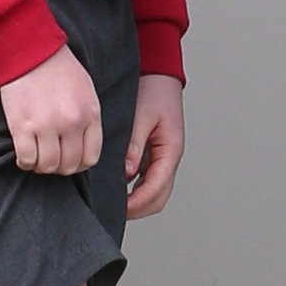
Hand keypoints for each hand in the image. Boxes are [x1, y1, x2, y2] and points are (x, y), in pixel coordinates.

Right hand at [0, 44, 101, 176]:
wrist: (31, 50)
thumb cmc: (59, 69)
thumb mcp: (86, 91)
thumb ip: (88, 118)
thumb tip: (84, 144)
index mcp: (90, 115)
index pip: (91, 157)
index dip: (79, 164)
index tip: (69, 160)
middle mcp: (71, 124)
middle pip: (69, 165)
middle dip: (59, 167)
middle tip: (50, 159)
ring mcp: (46, 126)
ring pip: (47, 166)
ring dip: (41, 167)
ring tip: (36, 158)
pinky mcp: (22, 126)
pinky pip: (26, 159)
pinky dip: (25, 162)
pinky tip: (23, 156)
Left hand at [125, 74, 186, 216]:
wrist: (158, 73)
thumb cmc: (153, 89)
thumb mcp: (140, 116)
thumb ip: (133, 145)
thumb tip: (126, 172)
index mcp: (171, 150)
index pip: (156, 188)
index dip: (137, 203)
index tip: (119, 209)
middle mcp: (170, 157)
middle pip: (158, 197)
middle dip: (138, 209)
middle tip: (114, 212)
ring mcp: (163, 157)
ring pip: (155, 191)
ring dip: (138, 201)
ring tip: (114, 202)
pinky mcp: (155, 153)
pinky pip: (148, 179)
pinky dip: (136, 189)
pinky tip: (119, 187)